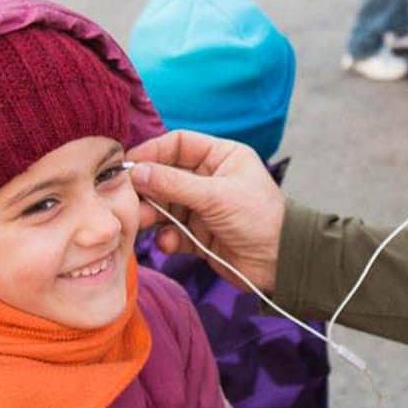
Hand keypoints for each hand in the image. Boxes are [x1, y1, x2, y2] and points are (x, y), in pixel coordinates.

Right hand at [127, 130, 286, 292]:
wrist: (280, 262)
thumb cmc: (259, 218)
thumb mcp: (216, 195)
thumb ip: (173, 183)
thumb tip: (136, 171)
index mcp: (221, 157)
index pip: (178, 144)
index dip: (152, 152)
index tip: (127, 164)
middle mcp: (210, 179)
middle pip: (166, 176)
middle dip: (147, 188)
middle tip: (128, 199)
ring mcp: (203, 208)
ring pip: (165, 206)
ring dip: (151, 215)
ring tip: (141, 222)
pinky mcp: (199, 235)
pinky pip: (173, 232)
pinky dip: (167, 237)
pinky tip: (169, 243)